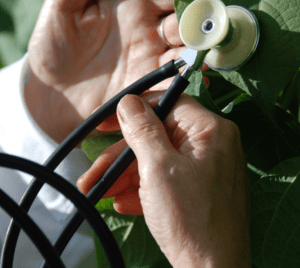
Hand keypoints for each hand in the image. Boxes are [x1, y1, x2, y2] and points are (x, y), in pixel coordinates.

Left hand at [25, 0, 208, 142]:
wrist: (50, 92)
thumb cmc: (52, 46)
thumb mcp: (64, 4)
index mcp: (134, 8)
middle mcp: (148, 34)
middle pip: (186, 22)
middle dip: (205, 21)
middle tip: (222, 21)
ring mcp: (150, 62)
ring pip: (186, 52)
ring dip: (202, 49)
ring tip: (217, 47)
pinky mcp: (147, 87)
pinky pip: (175, 81)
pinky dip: (190, 78)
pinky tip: (204, 76)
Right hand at [77, 93, 250, 267]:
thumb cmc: (190, 220)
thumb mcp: (157, 168)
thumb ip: (142, 130)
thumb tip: (129, 102)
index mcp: (210, 130)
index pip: (168, 103)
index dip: (135, 110)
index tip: (108, 120)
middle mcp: (212, 145)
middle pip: (158, 137)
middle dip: (122, 156)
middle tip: (94, 170)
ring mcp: (205, 168)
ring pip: (158, 160)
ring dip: (126, 176)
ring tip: (99, 191)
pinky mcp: (199, 188)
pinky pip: (166, 178)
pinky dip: (144, 188)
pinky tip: (123, 202)